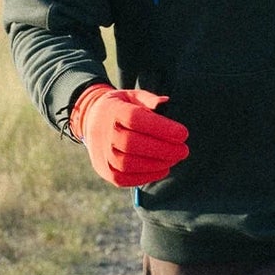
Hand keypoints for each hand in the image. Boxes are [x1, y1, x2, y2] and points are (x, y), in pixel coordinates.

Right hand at [69, 84, 189, 187]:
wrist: (91, 120)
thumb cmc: (121, 107)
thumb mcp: (133, 96)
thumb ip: (149, 100)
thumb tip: (166, 103)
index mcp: (112, 110)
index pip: (135, 119)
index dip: (161, 128)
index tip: (183, 134)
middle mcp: (103, 132)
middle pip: (132, 144)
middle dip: (163, 149)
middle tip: (184, 150)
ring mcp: (101, 153)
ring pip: (128, 163)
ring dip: (156, 164)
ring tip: (174, 159)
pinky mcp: (104, 170)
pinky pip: (124, 178)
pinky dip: (146, 176)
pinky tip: (163, 169)